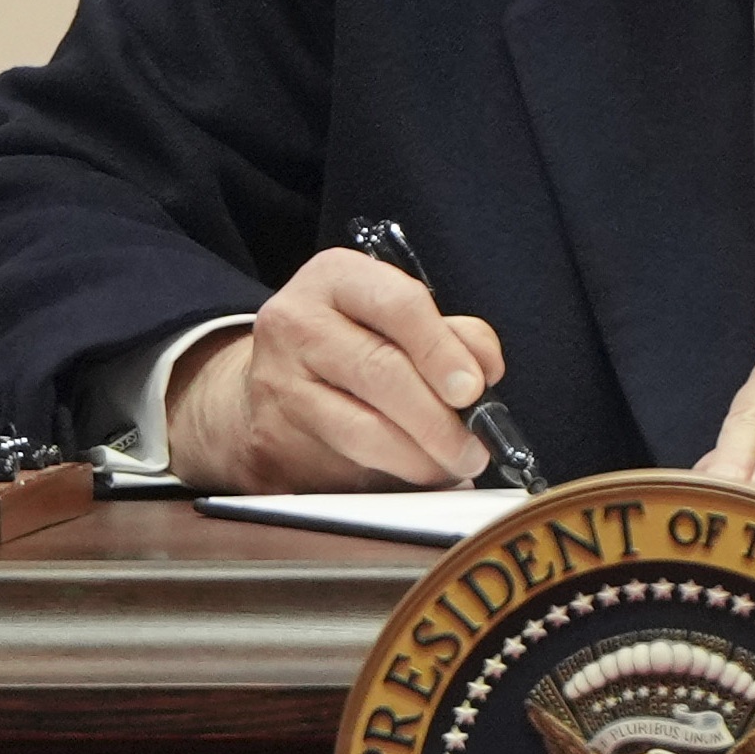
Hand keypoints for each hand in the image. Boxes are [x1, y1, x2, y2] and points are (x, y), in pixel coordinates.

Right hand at [164, 253, 503, 492]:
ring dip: (420, 457)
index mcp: (336, 278)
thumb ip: (449, 335)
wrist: (271, 380)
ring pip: (360, 428)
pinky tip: (416, 474)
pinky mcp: (271, 438)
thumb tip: (483, 371)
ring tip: (453, 465)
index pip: (399, 305)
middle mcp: (296, 322)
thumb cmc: (354, 343)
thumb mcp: (396, 317)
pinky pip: (342, 465)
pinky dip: (391, 475)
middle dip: (438, 418)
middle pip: (380, 371)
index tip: (475, 388)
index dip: (443, 350)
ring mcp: (277, 381)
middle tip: (473, 447)